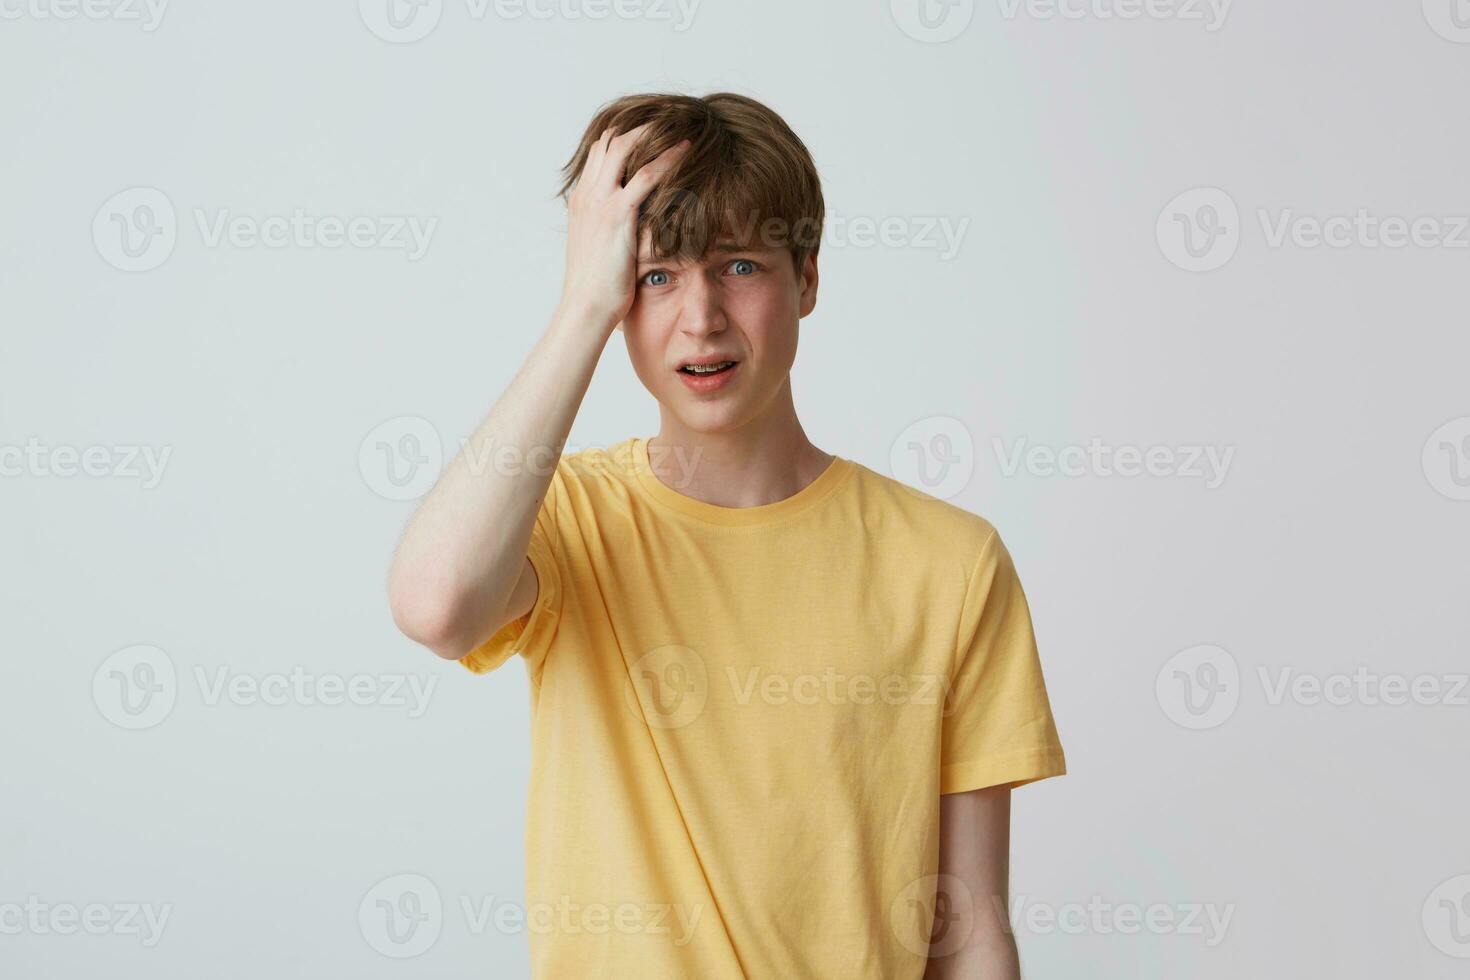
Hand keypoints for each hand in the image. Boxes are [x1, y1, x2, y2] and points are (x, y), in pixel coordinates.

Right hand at [559, 122, 690, 332]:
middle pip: (610, 140)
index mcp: (582, 202)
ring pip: (625, 146)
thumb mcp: (599, 253)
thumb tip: (628, 235)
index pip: (599, 153)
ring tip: (680, 120)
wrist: (585, 309)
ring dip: (654, 129)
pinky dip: (668, 157)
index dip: (624, 136)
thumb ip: (610, 234)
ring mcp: (600, 202)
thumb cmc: (596, 291)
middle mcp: (588, 195)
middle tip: (669, 115)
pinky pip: (646, 175)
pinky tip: (688, 149)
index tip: (651, 128)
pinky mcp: (618, 215)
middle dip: (640, 124)